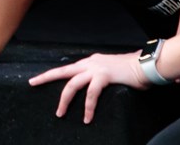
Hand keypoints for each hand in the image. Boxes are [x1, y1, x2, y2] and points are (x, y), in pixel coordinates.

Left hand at [28, 51, 146, 123]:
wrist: (146, 65)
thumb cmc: (131, 70)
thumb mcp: (110, 71)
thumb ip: (100, 77)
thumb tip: (94, 87)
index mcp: (89, 62)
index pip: (67, 69)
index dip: (53, 74)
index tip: (40, 78)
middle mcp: (89, 63)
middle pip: (62, 70)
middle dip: (46, 77)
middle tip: (33, 83)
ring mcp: (96, 68)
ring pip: (72, 83)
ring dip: (65, 100)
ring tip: (60, 113)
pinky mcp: (104, 76)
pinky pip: (91, 93)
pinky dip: (88, 106)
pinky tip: (87, 117)